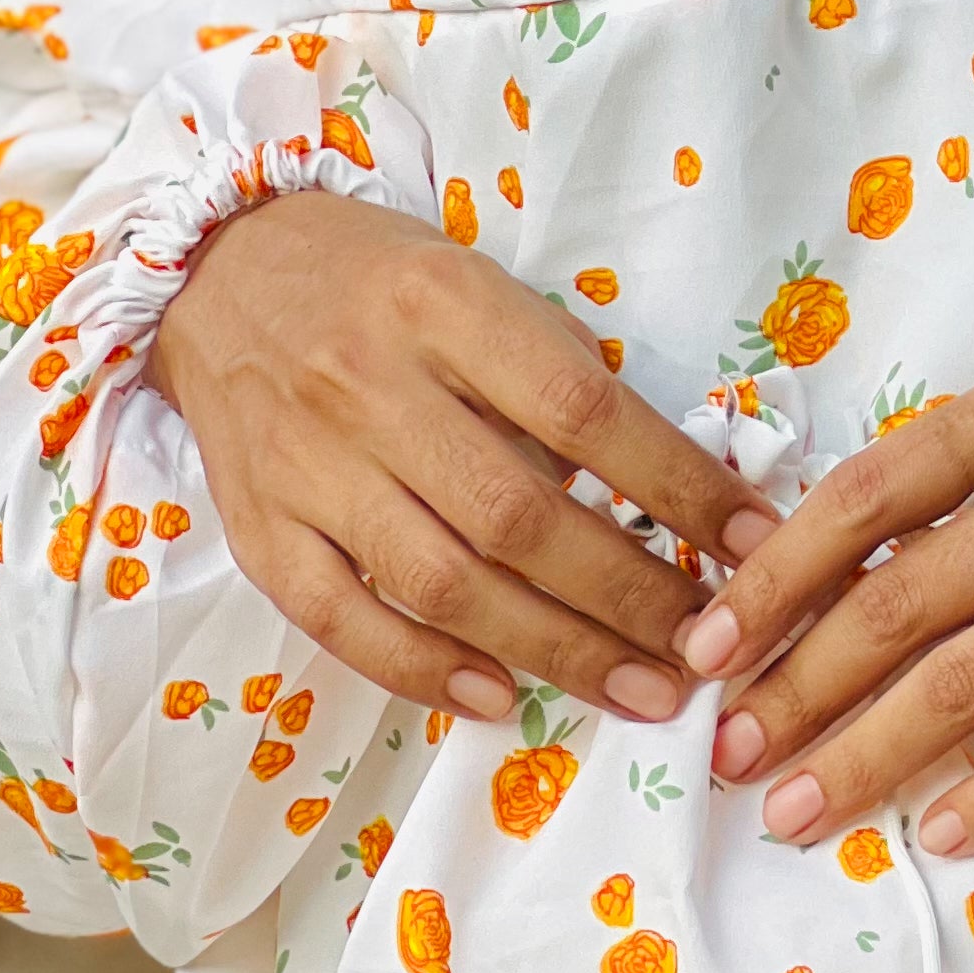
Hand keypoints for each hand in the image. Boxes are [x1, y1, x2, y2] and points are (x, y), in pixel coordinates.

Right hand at [148, 191, 780, 725]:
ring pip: (439, 581)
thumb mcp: (481, 283)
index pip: (584, 410)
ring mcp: (307, 467)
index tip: (753, 543)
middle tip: (704, 647)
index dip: (678, 486)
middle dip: (625, 595)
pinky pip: (342, 619)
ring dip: (551, 648)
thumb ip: (556, 371)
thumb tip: (667, 480)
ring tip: (637, 689)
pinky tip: (498, 696)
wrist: (220, 275)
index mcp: (447, 307)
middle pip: (516, 516)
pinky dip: (423, 668)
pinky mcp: (258, 530)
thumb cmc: (382, 280)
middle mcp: (371, 387)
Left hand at [678, 348, 973, 858]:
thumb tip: (840, 573)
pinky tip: (939, 836)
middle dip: (794, 688)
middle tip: (731, 754)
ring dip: (863, 759)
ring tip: (796, 811)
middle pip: (901, 601)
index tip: (706, 645)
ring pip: (967, 686)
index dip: (773, 576)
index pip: (874, 490)